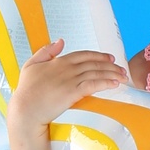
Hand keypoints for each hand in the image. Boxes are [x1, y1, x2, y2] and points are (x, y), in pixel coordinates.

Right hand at [8, 39, 127, 133]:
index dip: (98, 55)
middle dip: (110, 64)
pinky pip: (94, 84)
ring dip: (112, 73)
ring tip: (123, 76)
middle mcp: (67, 68)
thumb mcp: (31, 65)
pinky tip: (115, 84)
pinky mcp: (73, 92)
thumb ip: (46, 51)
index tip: (110, 57)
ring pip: (96, 72)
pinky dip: (106, 82)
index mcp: (58, 61)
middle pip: (93, 63)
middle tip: (121, 68)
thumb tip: (60, 41)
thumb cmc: (26, 90)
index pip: (83, 55)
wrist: (26, 109)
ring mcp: (71, 80)